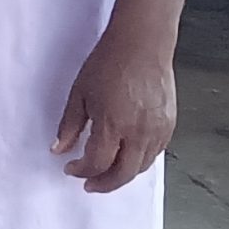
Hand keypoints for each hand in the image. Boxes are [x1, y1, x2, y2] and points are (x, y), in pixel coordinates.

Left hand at [54, 30, 177, 192]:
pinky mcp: (170, 124)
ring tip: (106, 172)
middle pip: (122, 173)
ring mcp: (158, 130)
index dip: (81, 171)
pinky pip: (156, 153)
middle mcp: (139, 132)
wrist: (142, 45)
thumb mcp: (79, 94)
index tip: (70, 168)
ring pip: (141, 166)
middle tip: (89, 183)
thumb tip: (59, 149)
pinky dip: (139, 161)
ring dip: (122, 174)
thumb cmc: (109, 64)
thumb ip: (70, 126)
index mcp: (113, 125)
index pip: (97, 163)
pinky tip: (127, 156)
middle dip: (103, 183)